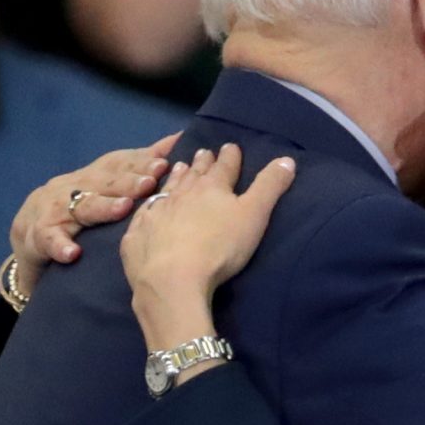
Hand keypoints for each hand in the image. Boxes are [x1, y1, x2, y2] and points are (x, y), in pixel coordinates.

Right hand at [10, 133, 177, 295]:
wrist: (28, 235)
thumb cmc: (77, 208)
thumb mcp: (106, 186)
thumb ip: (140, 166)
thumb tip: (178, 140)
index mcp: (93, 177)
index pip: (118, 164)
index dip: (139, 162)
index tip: (164, 163)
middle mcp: (73, 187)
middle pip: (103, 182)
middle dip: (127, 181)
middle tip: (149, 183)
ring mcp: (55, 210)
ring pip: (81, 207)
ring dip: (102, 207)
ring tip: (122, 208)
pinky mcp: (38, 236)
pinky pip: (49, 240)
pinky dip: (60, 246)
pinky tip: (73, 254)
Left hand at [123, 145, 296, 350]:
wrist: (170, 279)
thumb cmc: (219, 247)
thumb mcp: (254, 215)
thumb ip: (270, 187)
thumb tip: (287, 159)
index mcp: (212, 188)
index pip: (224, 167)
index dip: (229, 156)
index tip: (231, 146)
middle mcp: (181, 194)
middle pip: (193, 174)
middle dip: (200, 163)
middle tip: (202, 152)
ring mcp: (155, 213)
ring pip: (167, 189)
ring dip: (175, 178)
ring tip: (178, 167)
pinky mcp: (137, 235)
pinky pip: (142, 215)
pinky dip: (148, 207)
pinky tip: (148, 208)